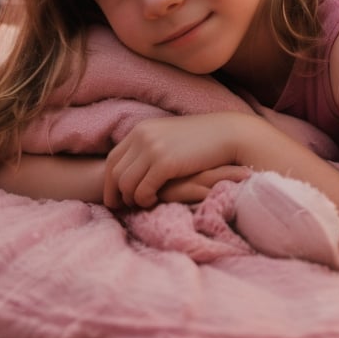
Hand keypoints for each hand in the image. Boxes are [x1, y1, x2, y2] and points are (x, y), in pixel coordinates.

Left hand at [103, 113, 253, 209]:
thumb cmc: (202, 139)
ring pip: (125, 183)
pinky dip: (145, 199)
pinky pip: (142, 189)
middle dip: (116, 194)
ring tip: (145, 203)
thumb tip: (138, 167)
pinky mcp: (165, 162)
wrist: (228, 134)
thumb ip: (152, 147)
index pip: (112, 159)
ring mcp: (152, 148)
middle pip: (114, 172)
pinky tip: (155, 200)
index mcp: (141, 130)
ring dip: (132, 198)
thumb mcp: (170, 137)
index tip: (116, 198)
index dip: (110, 182)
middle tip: (126, 207)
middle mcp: (142, 136)